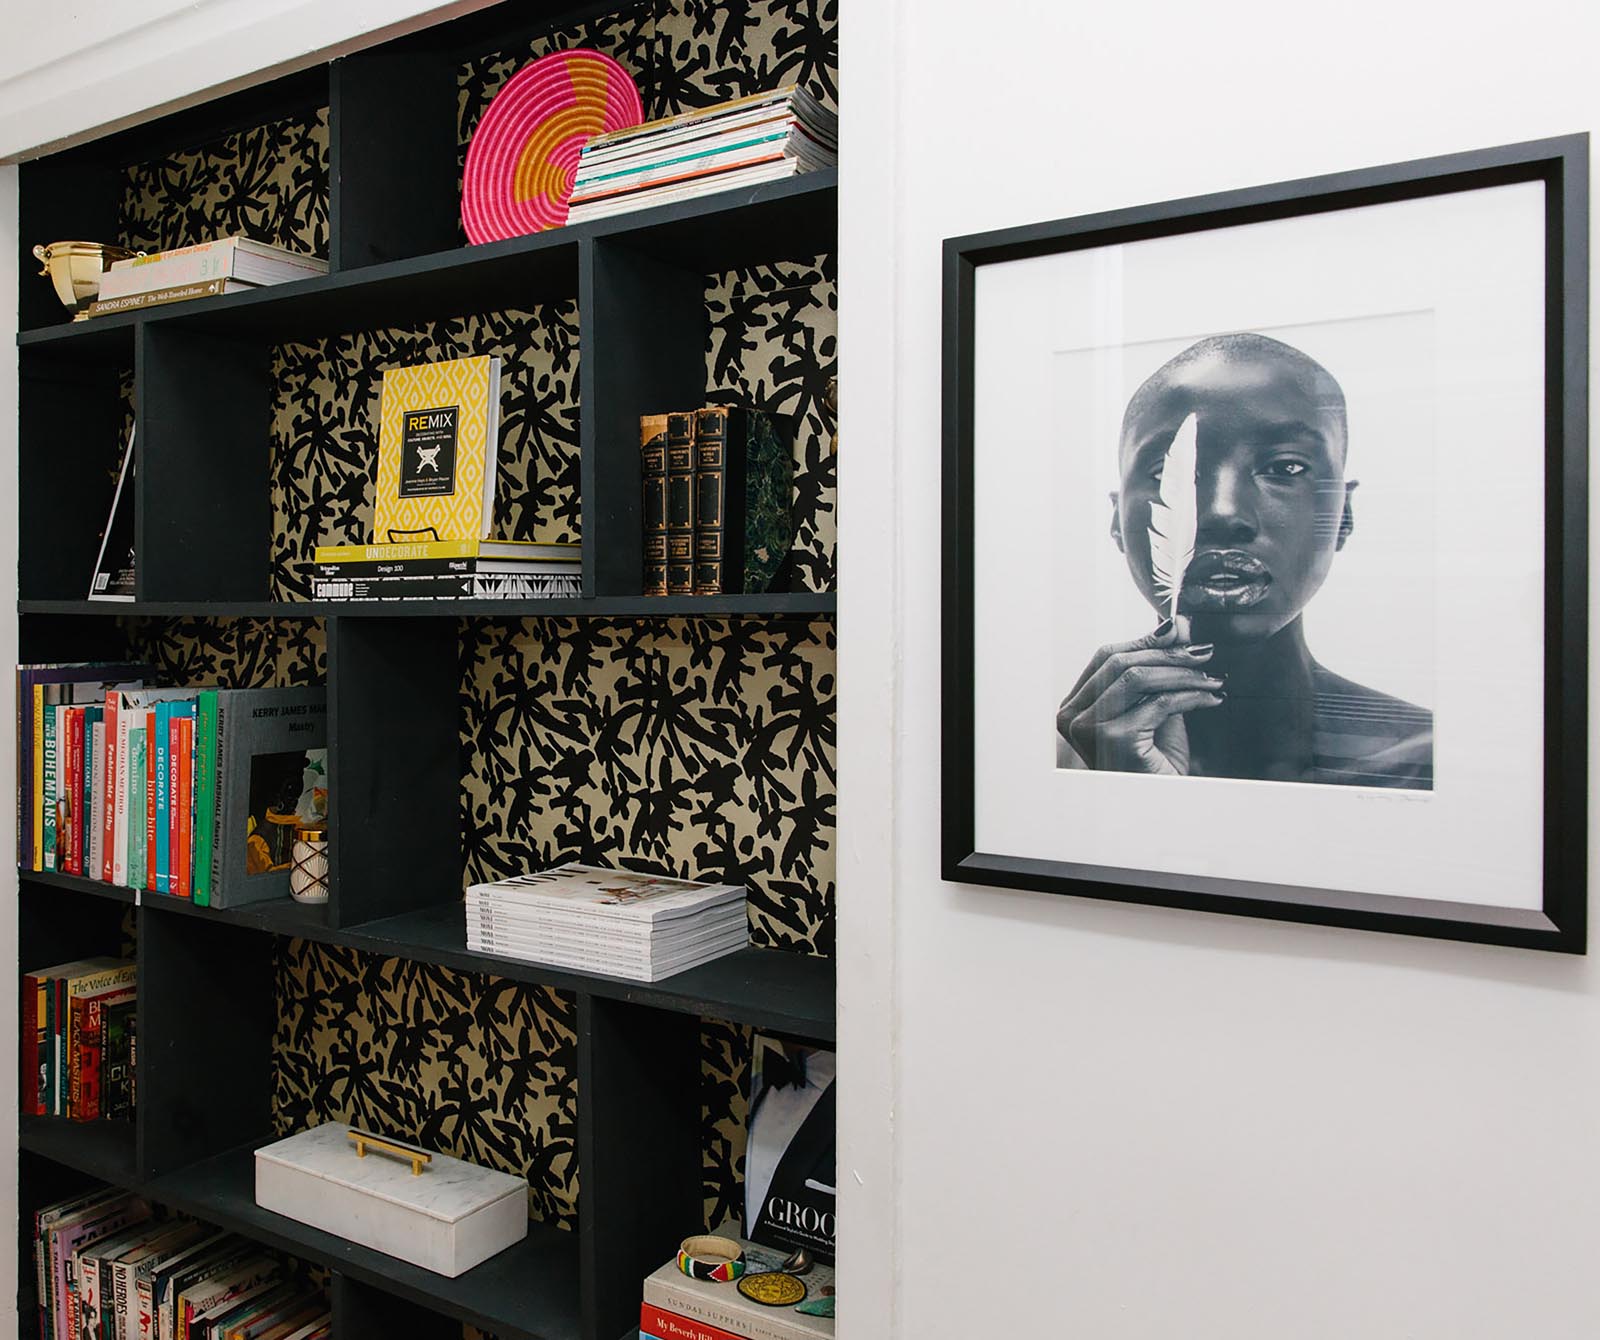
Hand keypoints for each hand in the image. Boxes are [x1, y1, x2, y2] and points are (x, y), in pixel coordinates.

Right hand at [1056, 617, 1224, 773]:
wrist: (1161, 804)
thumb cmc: (1153, 761)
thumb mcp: (1152, 707)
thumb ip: (1157, 670)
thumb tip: (1174, 624)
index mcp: (1074, 706)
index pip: (1106, 656)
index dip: (1145, 641)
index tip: (1183, 633)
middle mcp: (1073, 716)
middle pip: (1120, 662)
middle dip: (1168, 654)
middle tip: (1205, 651)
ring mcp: (1089, 728)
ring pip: (1138, 678)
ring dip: (1182, 673)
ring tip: (1211, 677)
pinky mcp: (1115, 739)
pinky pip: (1160, 703)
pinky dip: (1191, 696)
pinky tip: (1211, 699)